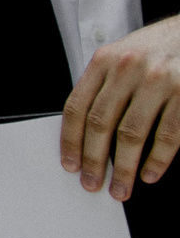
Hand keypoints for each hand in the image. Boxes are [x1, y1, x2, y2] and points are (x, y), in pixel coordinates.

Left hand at [61, 15, 179, 199]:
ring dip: (124, 168)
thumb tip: (82, 132)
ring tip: (121, 188)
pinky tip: (150, 174)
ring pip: (132, 134)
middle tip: (92, 184)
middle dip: (94, 160)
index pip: (77, 107)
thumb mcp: (121, 56)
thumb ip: (102, 85)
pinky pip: (168, 135)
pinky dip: (157, 160)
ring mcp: (159, 81)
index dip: (70, 140)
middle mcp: (128, 69)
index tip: (70, 164)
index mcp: (105, 60)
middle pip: (100, 123)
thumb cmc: (156, 49)